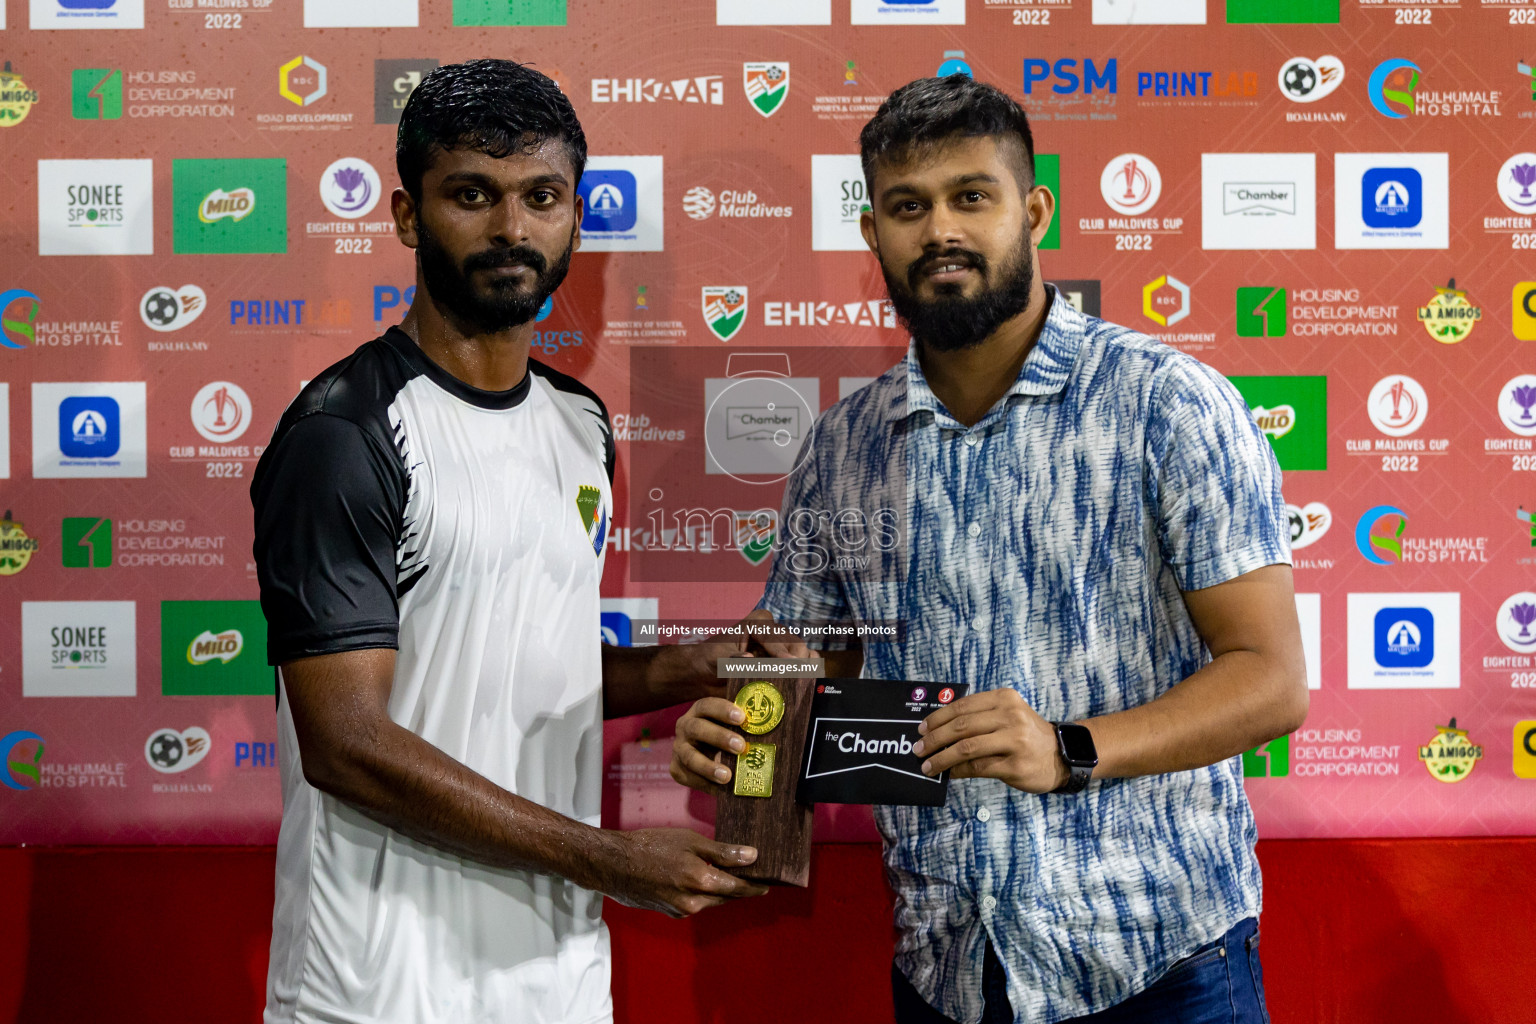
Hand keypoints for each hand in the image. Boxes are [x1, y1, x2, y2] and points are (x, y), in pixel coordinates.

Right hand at [600, 828, 768, 916]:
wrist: (614, 864)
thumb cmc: (651, 846)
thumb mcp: (690, 841)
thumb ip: (722, 852)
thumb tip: (752, 856)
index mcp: (702, 883)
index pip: (739, 888)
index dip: (755, 886)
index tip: (768, 884)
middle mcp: (694, 903)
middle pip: (727, 897)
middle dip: (741, 888)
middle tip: (754, 877)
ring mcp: (681, 910)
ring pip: (711, 901)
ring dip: (721, 890)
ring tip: (730, 875)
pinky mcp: (669, 912)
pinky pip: (695, 904)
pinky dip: (702, 893)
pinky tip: (701, 879)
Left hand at [648, 609, 811, 704]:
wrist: (707, 673)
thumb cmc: (711, 661)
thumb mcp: (718, 658)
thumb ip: (733, 658)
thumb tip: (750, 658)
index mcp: (758, 624)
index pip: (774, 636)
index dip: (781, 650)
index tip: (788, 663)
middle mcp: (774, 632)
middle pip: (795, 643)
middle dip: (797, 661)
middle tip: (798, 678)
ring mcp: (782, 647)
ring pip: (804, 654)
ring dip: (805, 668)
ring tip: (803, 682)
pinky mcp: (786, 663)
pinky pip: (804, 663)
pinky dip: (807, 673)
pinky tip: (805, 684)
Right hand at [669, 697, 747, 789]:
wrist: (711, 758)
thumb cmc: (730, 737)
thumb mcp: (734, 727)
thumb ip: (745, 725)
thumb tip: (769, 727)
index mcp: (700, 711)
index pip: (707, 706)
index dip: (723, 710)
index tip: (742, 718)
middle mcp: (686, 726)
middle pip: (697, 728)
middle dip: (719, 737)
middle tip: (741, 746)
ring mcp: (679, 748)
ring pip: (690, 756)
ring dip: (708, 767)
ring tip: (727, 776)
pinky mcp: (677, 768)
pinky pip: (689, 776)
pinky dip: (705, 783)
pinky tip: (720, 790)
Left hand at [911, 689, 1070, 793]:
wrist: (1061, 756)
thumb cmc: (1026, 734)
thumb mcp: (1008, 714)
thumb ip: (979, 717)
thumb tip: (938, 731)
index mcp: (1004, 699)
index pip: (962, 706)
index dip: (937, 718)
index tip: (921, 729)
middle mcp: (1010, 716)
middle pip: (961, 727)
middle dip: (934, 739)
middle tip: (918, 749)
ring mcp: (1014, 741)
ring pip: (967, 748)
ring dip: (942, 758)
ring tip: (928, 766)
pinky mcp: (1015, 765)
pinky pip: (978, 768)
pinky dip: (958, 771)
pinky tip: (948, 774)